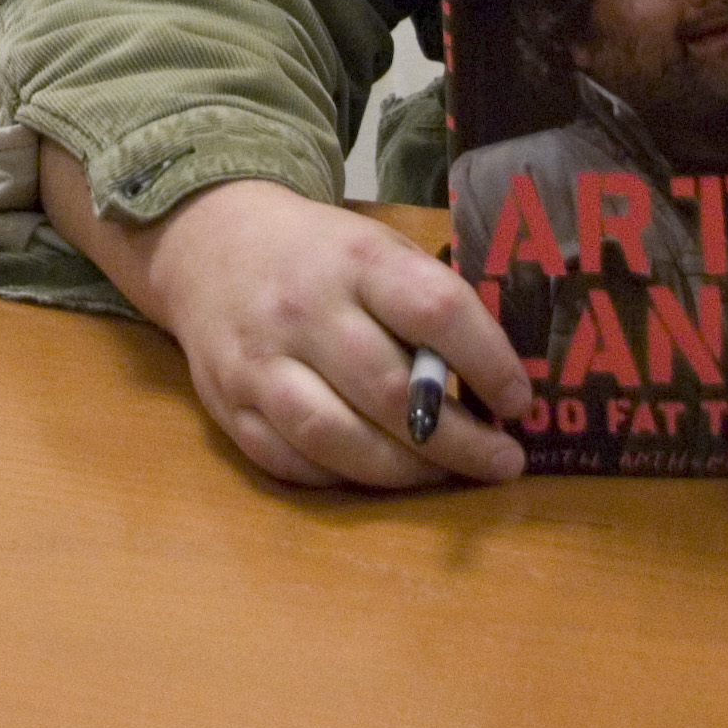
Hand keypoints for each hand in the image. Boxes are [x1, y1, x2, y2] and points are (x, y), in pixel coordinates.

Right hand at [36, 142, 531, 488]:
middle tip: (501, 462)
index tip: (518, 400)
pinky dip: (345, 481)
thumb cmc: (318, 254)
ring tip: (446, 476)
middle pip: (392, 393)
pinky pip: (294, 465)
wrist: (209, 246)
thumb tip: (498, 382)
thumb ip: (428, 303)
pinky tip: (381, 475)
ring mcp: (260, 365)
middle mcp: (304, 311)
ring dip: (406, 472)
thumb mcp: (376, 247)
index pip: (436, 312)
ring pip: (340, 439)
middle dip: (459, 441)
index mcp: (355, 261)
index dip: (489, 363)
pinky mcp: (229, 409)